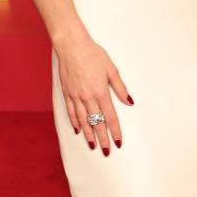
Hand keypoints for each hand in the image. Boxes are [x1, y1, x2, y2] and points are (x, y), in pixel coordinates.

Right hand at [56, 30, 131, 152]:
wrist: (72, 45)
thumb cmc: (93, 54)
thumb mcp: (111, 69)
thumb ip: (120, 87)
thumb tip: (129, 101)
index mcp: (101, 92)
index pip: (110, 117)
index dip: (115, 131)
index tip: (118, 142)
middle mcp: (88, 97)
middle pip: (97, 123)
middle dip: (102, 138)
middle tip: (106, 151)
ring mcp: (76, 96)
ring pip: (83, 120)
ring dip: (88, 134)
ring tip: (92, 145)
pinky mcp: (67, 93)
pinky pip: (71, 112)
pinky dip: (75, 122)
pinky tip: (78, 130)